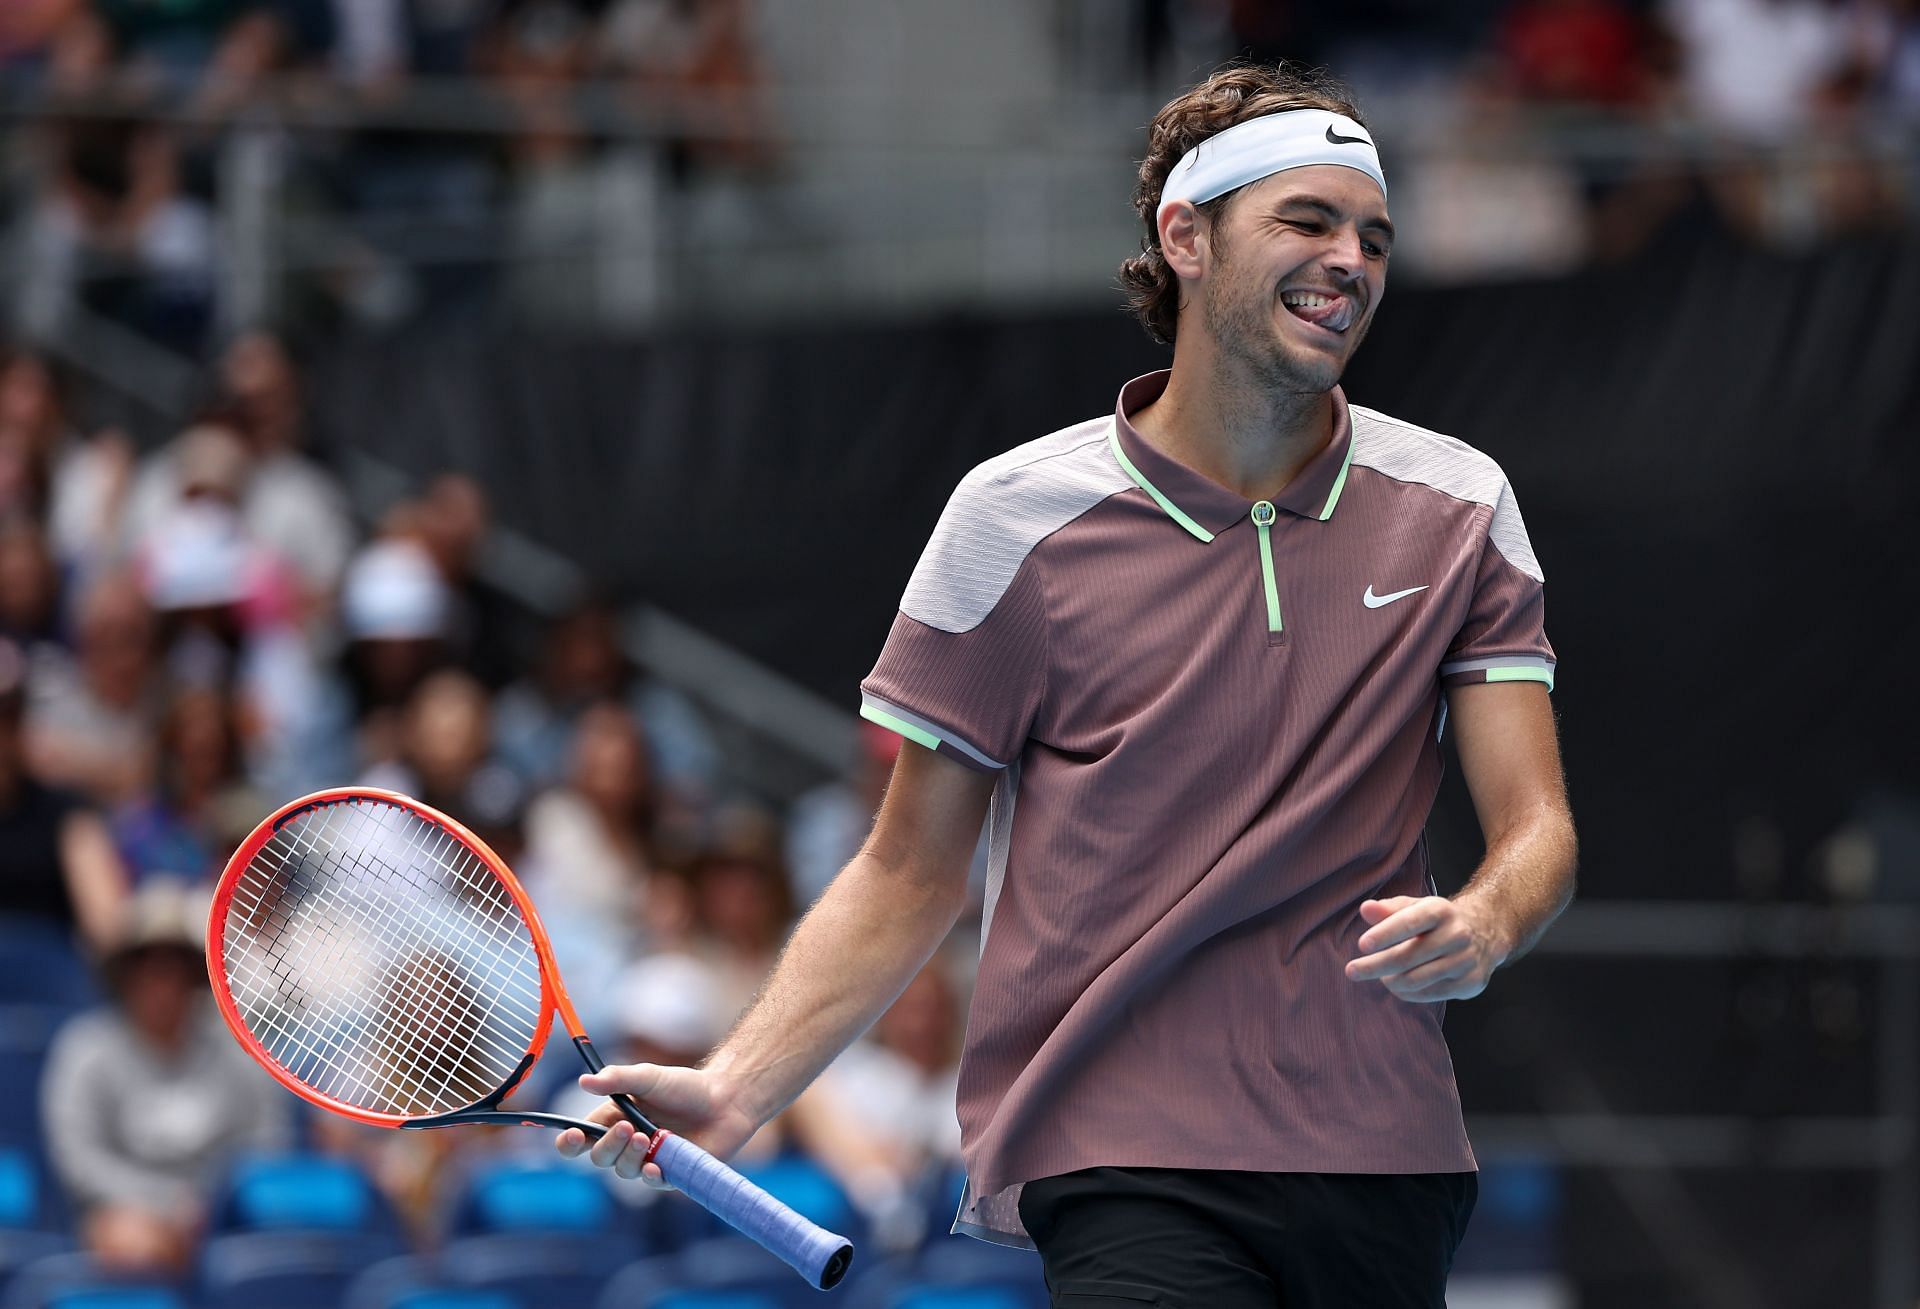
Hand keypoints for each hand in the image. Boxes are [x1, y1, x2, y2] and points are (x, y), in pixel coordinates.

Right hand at [554, 1062, 760, 1187]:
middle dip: (607, 1145)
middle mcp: (627, 1143)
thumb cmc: (686, 1086)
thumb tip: (584, 1082)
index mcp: (615, 1119)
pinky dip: (650, 1176)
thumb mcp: (650, 1077)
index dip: (570, 1141)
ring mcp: (647, 1160)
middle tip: (627, 1128)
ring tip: (647, 1138)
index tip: (573, 1136)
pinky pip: (651, 1183)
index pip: (582, 1137)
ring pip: (622, 1171)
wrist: (726, 1100)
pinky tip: (656, 1165)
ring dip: (629, 1157)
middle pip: (599, 1157)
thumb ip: (618, 1079)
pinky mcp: (669, 1174)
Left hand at [1343, 895, 1508, 1002]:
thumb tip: (1365, 909)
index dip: (1385, 934)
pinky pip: (1428, 994)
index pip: (1409, 923)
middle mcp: (1457, 935)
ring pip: (1416, 979)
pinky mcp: (1469, 984)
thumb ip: (1389, 909)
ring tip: (1382, 976)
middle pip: (1408, 957)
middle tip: (1351, 971)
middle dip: (1376, 965)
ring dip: (1391, 981)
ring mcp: (1466, 961)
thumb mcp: (1415, 907)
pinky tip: (1399, 985)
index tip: (1362, 945)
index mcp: (1441, 910)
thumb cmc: (1437, 920)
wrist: (1485, 933)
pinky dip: (1407, 993)